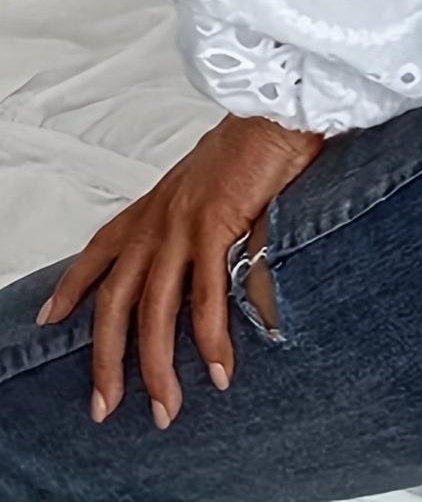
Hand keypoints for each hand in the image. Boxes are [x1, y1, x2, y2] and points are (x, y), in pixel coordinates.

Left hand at [37, 113, 323, 427]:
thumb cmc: (256, 139)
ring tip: (166, 408)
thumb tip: (209, 247)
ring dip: (157, 368)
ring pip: (155, 311)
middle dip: (106, 360)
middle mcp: (158, 217)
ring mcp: (182, 223)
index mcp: (155, 203)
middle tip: (106, 405)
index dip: (72, 286)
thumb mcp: (210, 179)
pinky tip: (218, 370)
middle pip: (116, 301)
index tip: (49, 317)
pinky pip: (206, 297)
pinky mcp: (214, 225)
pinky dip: (211, 340)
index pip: (99, 250)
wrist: (277, 107)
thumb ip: (198, 215)